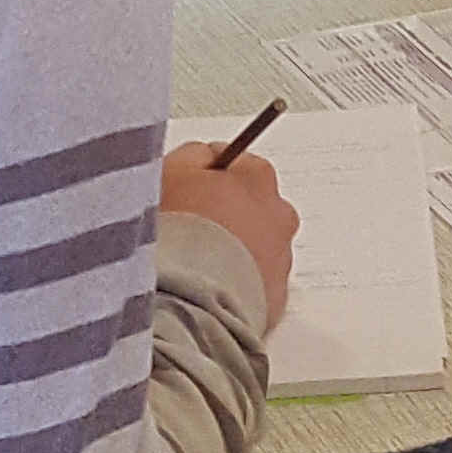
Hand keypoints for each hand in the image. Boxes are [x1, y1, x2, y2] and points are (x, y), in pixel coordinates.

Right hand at [158, 147, 295, 326]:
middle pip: (251, 206)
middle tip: (189, 230)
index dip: (206, 178)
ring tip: (195, 264)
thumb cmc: (182, 231)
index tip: (187, 191)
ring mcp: (280, 258)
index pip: (236, 164)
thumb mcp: (171, 170)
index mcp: (257, 177)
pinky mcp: (275, 297)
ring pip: (255, 246)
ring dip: (232, 251)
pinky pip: (254, 283)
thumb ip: (192, 155)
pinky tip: (208, 288)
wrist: (194, 296)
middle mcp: (279, 214)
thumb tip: (202, 157)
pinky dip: (236, 284)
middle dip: (225, 215)